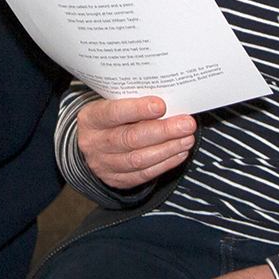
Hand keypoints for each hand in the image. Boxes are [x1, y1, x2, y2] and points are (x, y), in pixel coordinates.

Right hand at [78, 95, 195, 188]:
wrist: (96, 141)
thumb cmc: (115, 116)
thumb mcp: (116, 102)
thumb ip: (137, 101)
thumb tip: (171, 100)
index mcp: (91, 118)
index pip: (113, 113)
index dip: (138, 110)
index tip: (161, 106)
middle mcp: (93, 143)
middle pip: (130, 139)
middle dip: (163, 131)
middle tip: (187, 124)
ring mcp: (103, 164)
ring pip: (138, 159)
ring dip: (168, 149)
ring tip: (188, 139)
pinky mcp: (116, 179)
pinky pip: (143, 174)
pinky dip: (165, 163)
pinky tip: (180, 152)